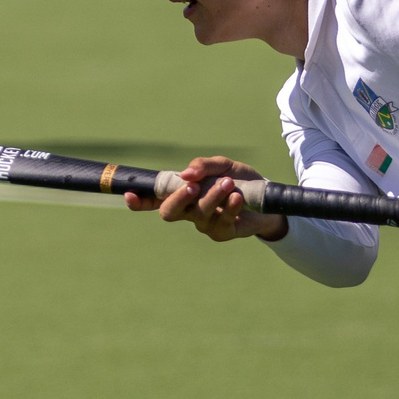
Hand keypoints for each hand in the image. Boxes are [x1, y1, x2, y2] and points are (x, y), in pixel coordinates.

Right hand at [131, 155, 285, 242]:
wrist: (268, 200)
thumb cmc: (241, 181)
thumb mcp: (223, 166)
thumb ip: (204, 165)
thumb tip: (186, 173)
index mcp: (183, 193)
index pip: (155, 198)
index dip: (139, 199)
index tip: (129, 195)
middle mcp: (189, 211)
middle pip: (169, 212)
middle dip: (177, 199)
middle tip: (192, 186)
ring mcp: (204, 224)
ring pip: (198, 213)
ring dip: (213, 196)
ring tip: (229, 183)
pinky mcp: (221, 233)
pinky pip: (220, 222)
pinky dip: (229, 207)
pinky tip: (238, 197)